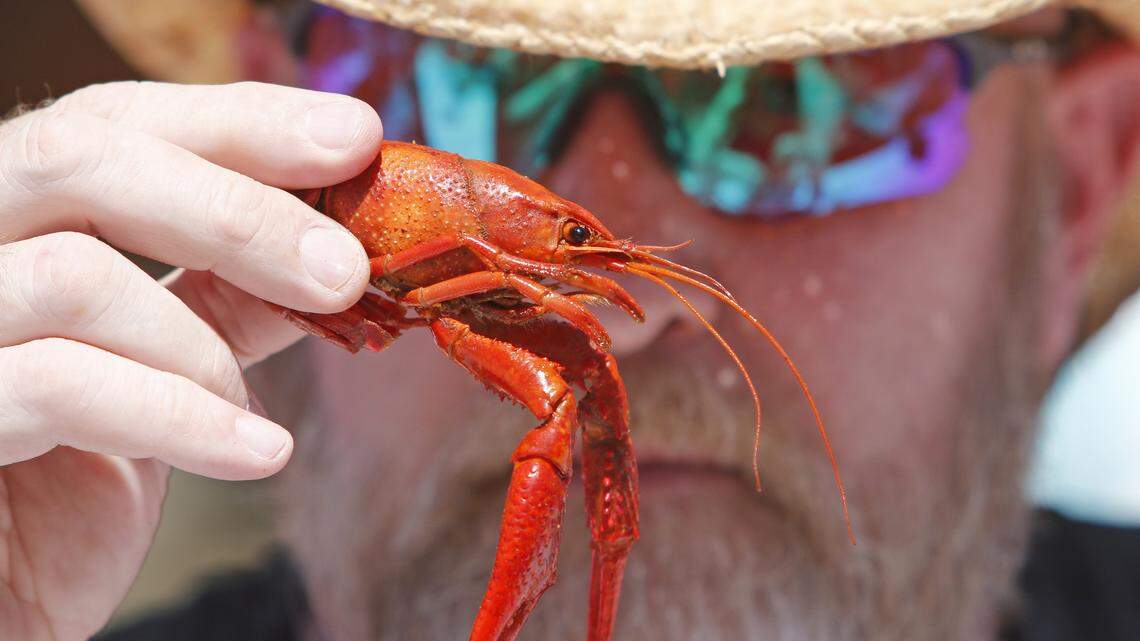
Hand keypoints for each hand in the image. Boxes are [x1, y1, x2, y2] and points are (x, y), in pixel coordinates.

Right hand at [0, 81, 381, 639]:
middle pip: (80, 157)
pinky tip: (257, 455)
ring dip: (202, 348)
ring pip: (72, 274)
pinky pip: (60, 386)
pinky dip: (184, 419)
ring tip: (254, 418)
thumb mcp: (163, 369)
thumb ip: (226, 300)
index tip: (355, 137)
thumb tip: (339, 250)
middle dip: (237, 210)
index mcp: (14, 216)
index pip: (114, 120)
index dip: (239, 122)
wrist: (1, 595)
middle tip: (345, 268)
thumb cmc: (67, 478)